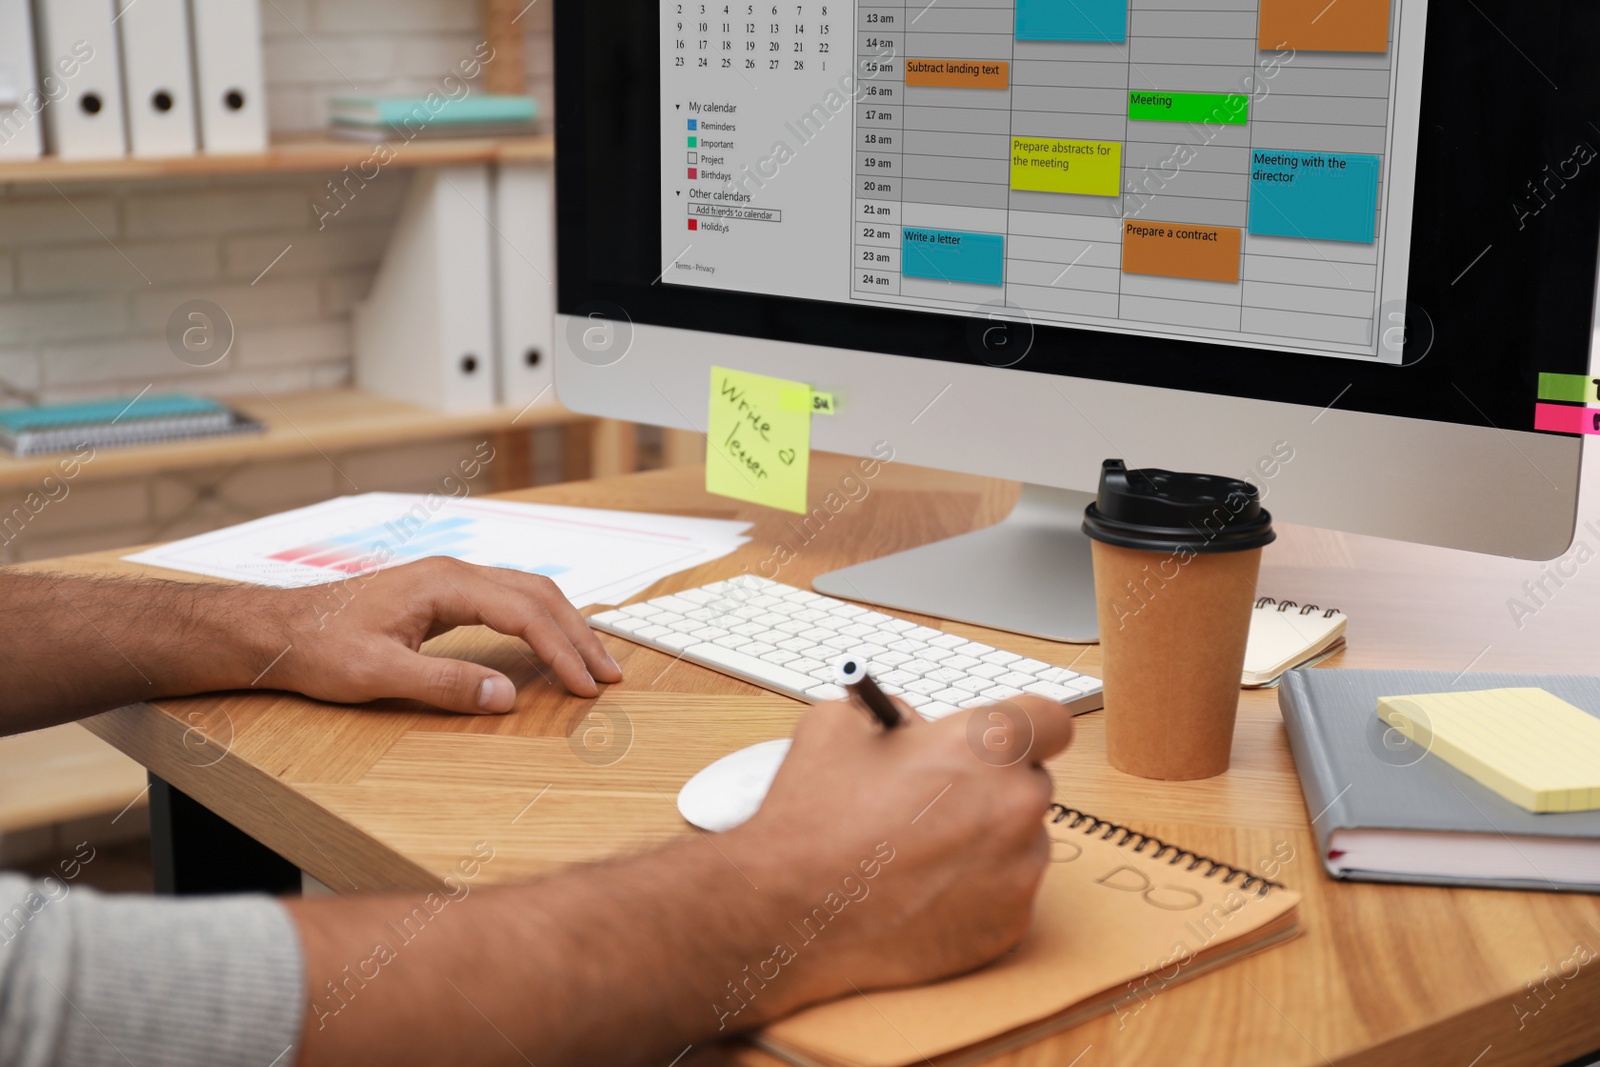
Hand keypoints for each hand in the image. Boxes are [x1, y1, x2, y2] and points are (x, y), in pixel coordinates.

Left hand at [263, 557, 621, 711]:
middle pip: (538, 595)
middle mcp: (454, 574)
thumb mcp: (378, 673)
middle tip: (608, 676)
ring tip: (592, 662)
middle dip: (578, 636)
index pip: (524, 612)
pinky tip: (549, 643)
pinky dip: (539, 622)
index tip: (585, 686)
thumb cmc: (318, 645)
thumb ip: (445, 683)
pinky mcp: (443, 596)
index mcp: (445, 584)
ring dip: (563, 627)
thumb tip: (506, 695)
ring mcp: (450, 582)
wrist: (277, 628)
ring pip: (527, 594)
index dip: (561, 651)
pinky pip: (508, 602)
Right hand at [722, 694, 1071, 1013]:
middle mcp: (1017, 805)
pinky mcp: (1008, 924)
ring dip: (986, 839)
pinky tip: (922, 890)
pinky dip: (975, 890)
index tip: (1006, 738)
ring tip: (919, 852)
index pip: (1049, 719)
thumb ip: (892, 714)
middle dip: (994, 786)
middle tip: (940, 799)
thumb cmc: (814, 818)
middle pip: (1032, 782)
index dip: (1025, 724)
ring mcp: (1019, 870)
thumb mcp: (839, 726)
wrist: (790, 912)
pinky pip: (1006, 893)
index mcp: (985, 745)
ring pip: (1021, 841)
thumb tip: (913, 726)